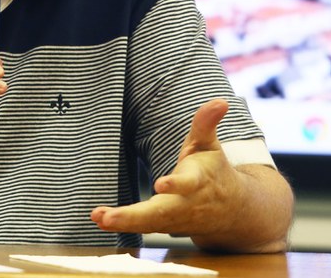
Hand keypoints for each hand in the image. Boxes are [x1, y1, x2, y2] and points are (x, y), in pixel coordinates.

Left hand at [91, 99, 243, 240]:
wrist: (230, 211)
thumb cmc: (212, 170)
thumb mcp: (209, 145)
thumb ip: (205, 123)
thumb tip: (220, 101)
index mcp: (198, 181)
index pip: (188, 184)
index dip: (175, 184)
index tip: (160, 184)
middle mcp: (185, 205)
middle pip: (161, 213)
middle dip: (135, 216)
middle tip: (109, 217)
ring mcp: (174, 220)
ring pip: (149, 225)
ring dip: (123, 222)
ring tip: (100, 218)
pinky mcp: (163, 226)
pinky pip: (142, 228)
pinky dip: (121, 226)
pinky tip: (100, 220)